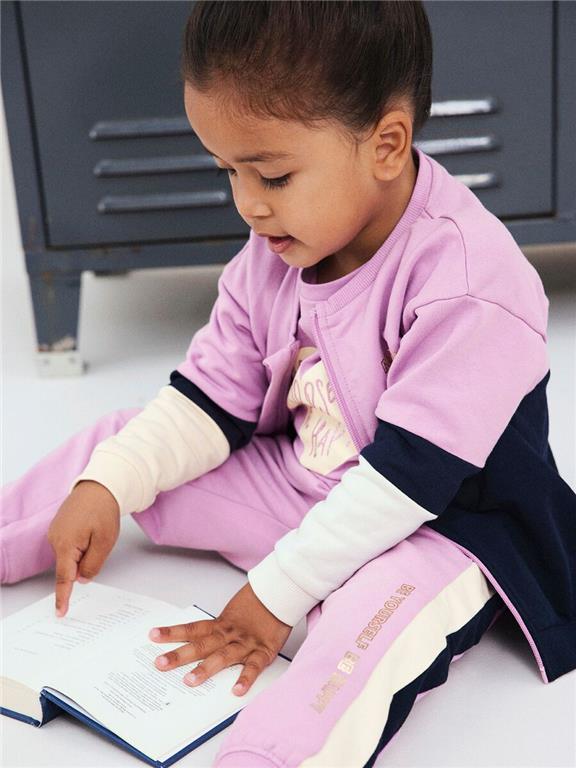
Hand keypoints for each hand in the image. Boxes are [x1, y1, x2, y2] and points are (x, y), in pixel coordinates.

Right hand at [47, 480, 119, 617]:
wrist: (99, 485)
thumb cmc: (103, 510)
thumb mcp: (105, 541)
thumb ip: (93, 564)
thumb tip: (82, 579)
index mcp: (66, 545)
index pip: (64, 578)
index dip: (63, 596)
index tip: (61, 612)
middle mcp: (55, 539)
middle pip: (70, 565)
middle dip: (86, 561)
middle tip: (99, 541)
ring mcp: (56, 532)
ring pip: (72, 555)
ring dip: (85, 550)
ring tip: (96, 530)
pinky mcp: (59, 527)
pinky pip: (70, 545)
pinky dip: (81, 543)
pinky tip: (90, 528)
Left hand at [149, 582, 291, 695]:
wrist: (281, 594)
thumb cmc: (256, 608)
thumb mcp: (232, 616)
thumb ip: (217, 631)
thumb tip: (194, 645)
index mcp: (221, 625)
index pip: (193, 629)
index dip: (173, 632)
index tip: (153, 636)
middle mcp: (230, 634)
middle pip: (202, 645)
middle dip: (180, 655)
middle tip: (160, 664)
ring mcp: (246, 643)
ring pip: (224, 656)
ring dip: (206, 668)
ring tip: (190, 681)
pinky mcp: (264, 650)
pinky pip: (255, 666)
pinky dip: (246, 677)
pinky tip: (236, 690)